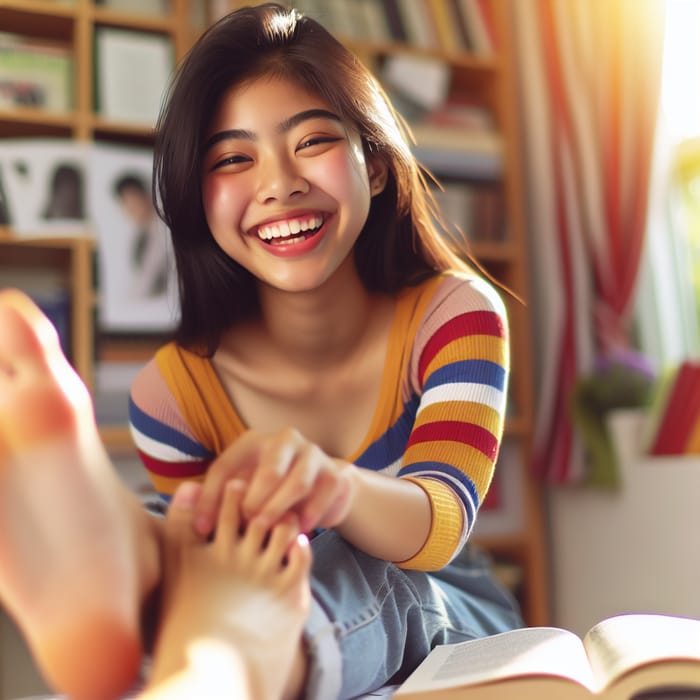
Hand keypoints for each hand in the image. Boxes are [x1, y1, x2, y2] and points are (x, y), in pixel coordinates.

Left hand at [194, 427, 355, 536]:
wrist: (320, 490)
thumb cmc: (268, 494)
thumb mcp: (240, 493)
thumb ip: (214, 498)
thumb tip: (183, 498)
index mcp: (252, 442)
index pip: (225, 467)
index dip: (211, 499)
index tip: (203, 530)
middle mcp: (284, 441)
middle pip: (267, 469)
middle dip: (254, 501)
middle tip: (245, 525)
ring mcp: (312, 454)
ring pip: (297, 482)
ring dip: (280, 508)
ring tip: (267, 528)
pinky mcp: (334, 472)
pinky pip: (322, 494)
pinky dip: (310, 513)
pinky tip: (299, 530)